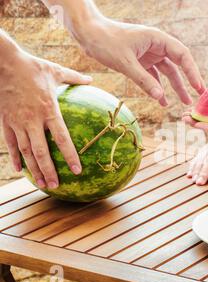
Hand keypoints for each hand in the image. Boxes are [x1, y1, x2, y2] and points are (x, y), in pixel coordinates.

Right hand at [0, 50, 91, 188]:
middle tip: (56, 186)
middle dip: (49, 171)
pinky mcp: (5, 121)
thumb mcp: (55, 71)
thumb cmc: (32, 66)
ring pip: (26, 151)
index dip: (69, 156)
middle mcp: (33, 120)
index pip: (62, 138)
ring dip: (33, 169)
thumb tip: (91, 80)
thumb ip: (75, 78)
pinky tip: (19, 170)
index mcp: (49, 110)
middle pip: (42, 152)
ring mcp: (17, 122)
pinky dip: (15, 157)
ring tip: (41, 184)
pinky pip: (10, 143)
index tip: (77, 170)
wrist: (2, 62)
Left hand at [76, 18, 204, 105]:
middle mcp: (156, 46)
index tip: (198, 87)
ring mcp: (148, 54)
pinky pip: (153, 77)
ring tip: (184, 103)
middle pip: (178, 65)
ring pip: (167, 73)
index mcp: (157, 39)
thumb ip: (144, 81)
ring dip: (174, 88)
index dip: (192, 72)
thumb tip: (160, 98)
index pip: (182, 55)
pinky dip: (157, 89)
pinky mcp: (140, 62)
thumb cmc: (105, 41)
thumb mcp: (125, 63)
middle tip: (198, 96)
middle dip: (187, 81)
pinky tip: (162, 101)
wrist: (87, 33)